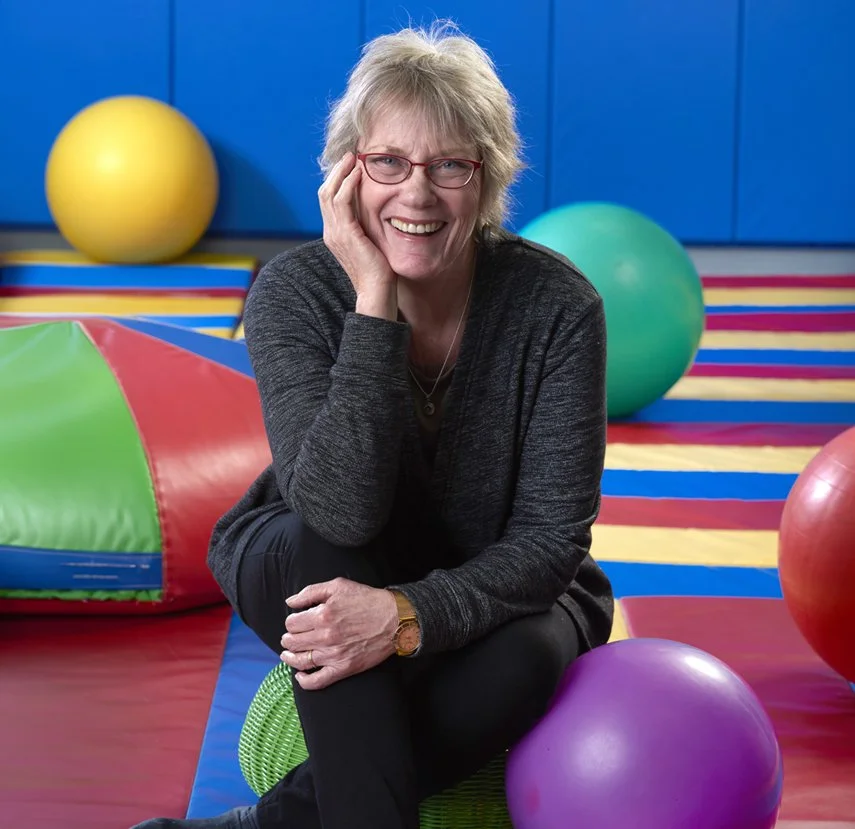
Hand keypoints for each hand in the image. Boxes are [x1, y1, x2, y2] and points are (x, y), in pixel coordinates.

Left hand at [280, 577, 398, 689]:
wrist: (394, 619)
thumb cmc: (367, 600)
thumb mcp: (338, 586)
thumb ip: (311, 592)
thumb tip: (290, 602)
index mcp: (322, 615)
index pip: (292, 623)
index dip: (291, 622)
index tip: (296, 621)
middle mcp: (325, 636)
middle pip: (293, 642)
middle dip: (288, 638)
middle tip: (291, 637)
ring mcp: (334, 655)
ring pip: (300, 661)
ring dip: (290, 658)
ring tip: (289, 654)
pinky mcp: (343, 668)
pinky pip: (317, 681)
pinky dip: (304, 681)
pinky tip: (300, 675)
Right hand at [319, 152, 396, 302]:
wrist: (376, 291)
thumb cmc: (379, 272)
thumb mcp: (370, 244)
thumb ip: (367, 228)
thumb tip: (377, 214)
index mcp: (334, 235)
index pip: (329, 201)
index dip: (337, 181)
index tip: (351, 166)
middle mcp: (330, 232)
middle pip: (324, 192)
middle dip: (337, 171)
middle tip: (350, 155)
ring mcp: (335, 233)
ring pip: (329, 193)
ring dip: (341, 173)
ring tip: (354, 158)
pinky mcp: (345, 234)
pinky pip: (342, 202)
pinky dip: (348, 185)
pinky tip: (359, 174)